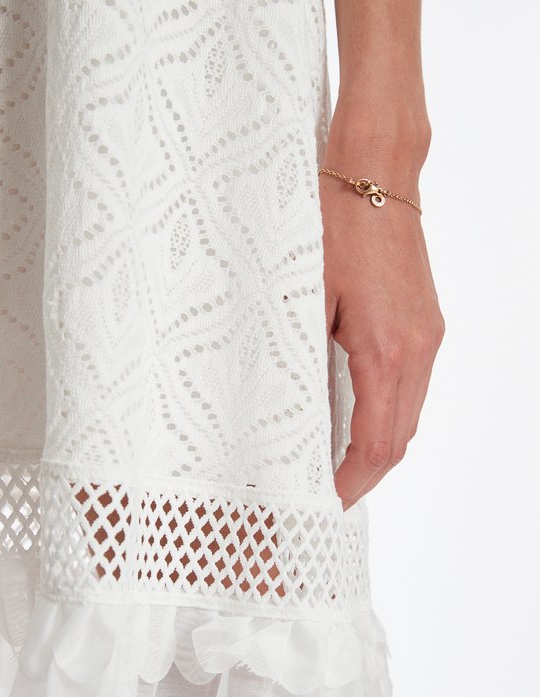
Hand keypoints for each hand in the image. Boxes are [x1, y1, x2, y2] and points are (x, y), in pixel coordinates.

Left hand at [319, 156, 444, 510]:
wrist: (376, 174)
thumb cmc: (334, 226)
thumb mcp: (305, 298)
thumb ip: (303, 360)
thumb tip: (289, 411)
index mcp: (387, 351)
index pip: (377, 444)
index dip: (353, 482)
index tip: (327, 500)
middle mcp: (418, 350)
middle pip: (400, 439)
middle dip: (367, 474)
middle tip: (329, 491)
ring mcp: (428, 336)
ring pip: (410, 414)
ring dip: (380, 446)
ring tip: (340, 463)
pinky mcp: (426, 322)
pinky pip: (413, 386)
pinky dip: (389, 414)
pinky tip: (359, 417)